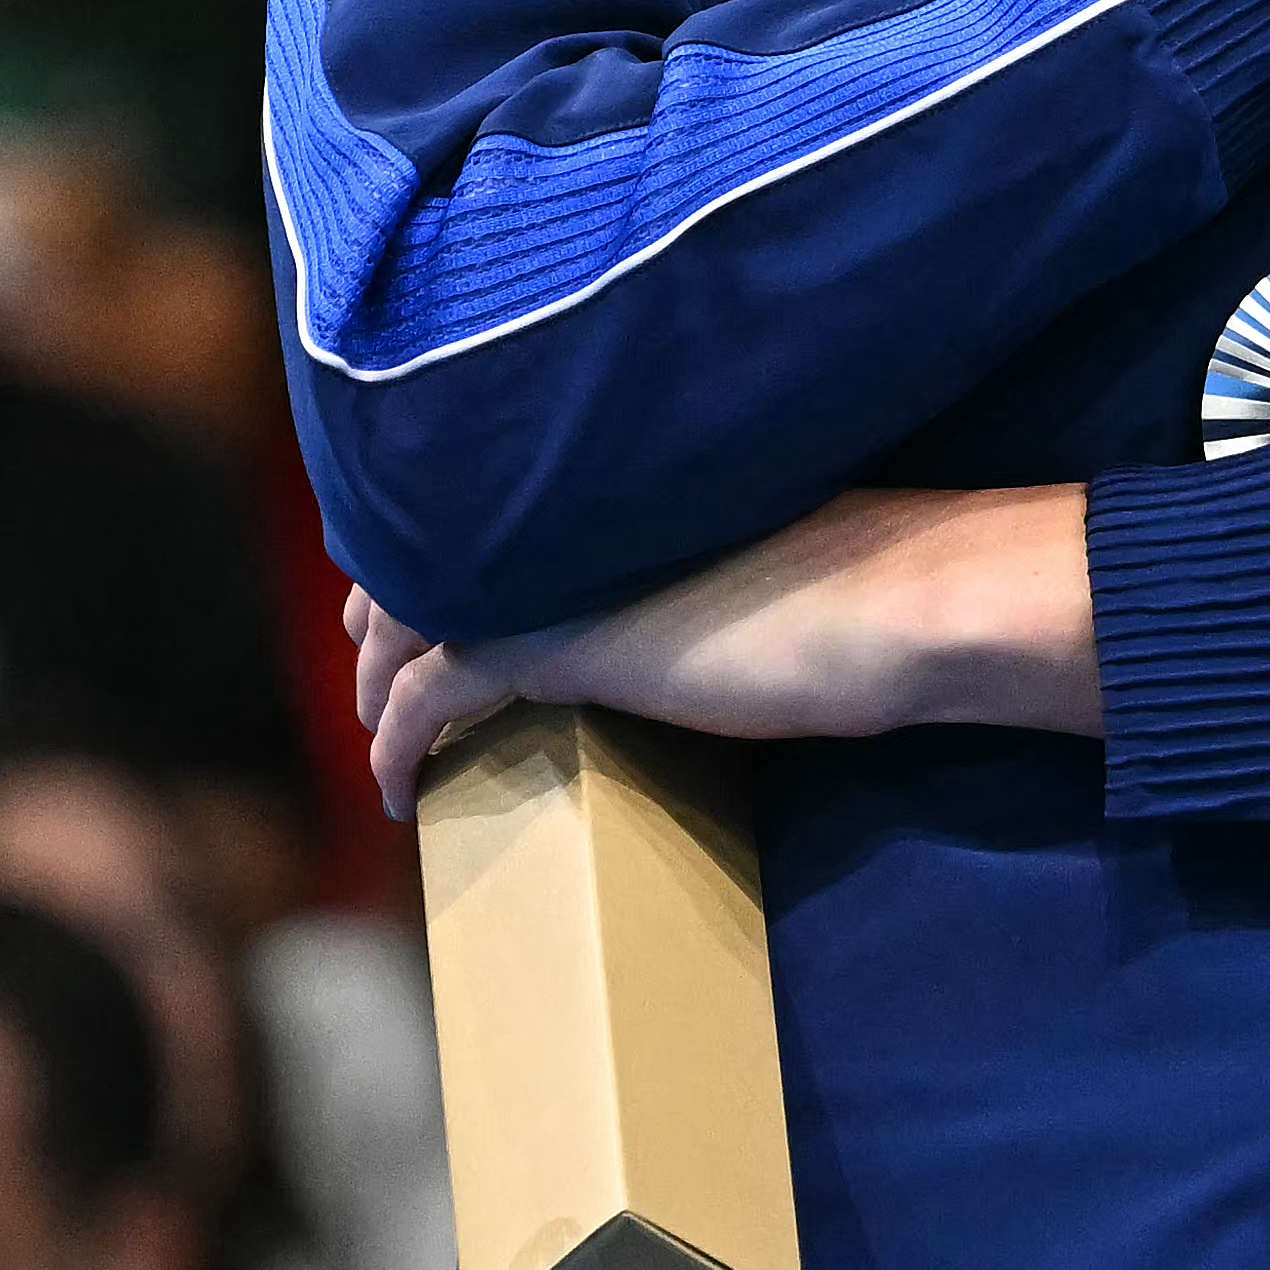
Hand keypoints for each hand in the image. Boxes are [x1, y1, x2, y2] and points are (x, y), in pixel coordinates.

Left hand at [348, 486, 1097, 818]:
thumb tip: (705, 578)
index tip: (420, 585)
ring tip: (380, 731)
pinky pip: (424, 697)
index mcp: (613, 478)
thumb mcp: (762, 548)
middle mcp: (566, 511)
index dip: (432, 541)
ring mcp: (548, 571)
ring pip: (407, 622)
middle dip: (383, 610)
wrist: (896, 604)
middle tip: (373, 662)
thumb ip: (699, 549)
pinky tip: (397, 790)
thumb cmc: (869, 581)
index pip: (483, 494)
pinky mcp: (545, 644)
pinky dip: (396, 743)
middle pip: (419, 550)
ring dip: (377, 678)